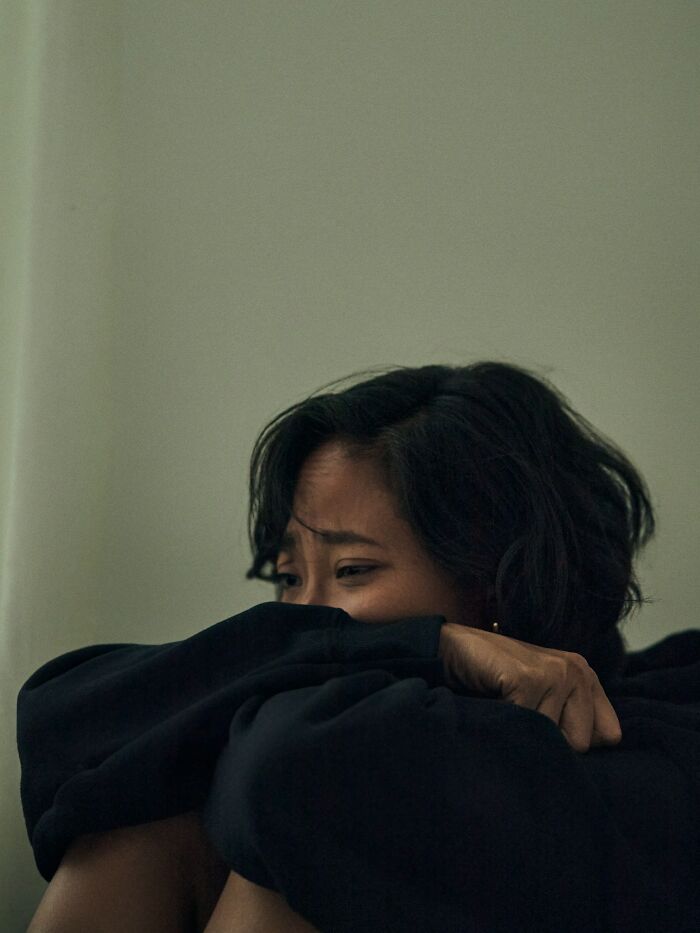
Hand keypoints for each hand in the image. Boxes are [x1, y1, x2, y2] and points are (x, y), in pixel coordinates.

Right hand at [438, 622, 622, 752]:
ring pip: (553, 739)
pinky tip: (495, 701)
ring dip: (524, 732)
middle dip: (549, 740)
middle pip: (581, 743)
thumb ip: (569, 720)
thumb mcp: (541, 700)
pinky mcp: (529, 678)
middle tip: (522, 712)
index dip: (574, 742)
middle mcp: (576, 671)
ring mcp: (555, 672)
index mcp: (585, 676)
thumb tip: (588, 766)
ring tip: (507, 705)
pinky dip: (507, 724)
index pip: (608, 735)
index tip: (547, 728)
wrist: (451, 651)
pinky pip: (528, 727)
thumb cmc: (496, 682)